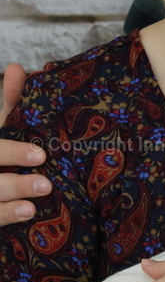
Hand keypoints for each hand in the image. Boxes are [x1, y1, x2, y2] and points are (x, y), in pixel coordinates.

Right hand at [0, 63, 51, 225]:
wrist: (0, 204)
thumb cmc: (0, 159)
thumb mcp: (2, 131)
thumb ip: (10, 104)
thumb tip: (17, 67)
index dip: (12, 150)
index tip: (41, 154)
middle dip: (12, 166)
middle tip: (44, 170)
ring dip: (13, 192)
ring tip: (44, 190)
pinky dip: (7, 214)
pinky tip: (28, 212)